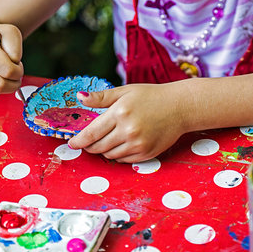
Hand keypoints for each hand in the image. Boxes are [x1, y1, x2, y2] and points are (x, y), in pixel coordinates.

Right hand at [0, 24, 23, 98]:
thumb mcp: (10, 33)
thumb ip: (16, 46)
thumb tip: (13, 63)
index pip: (8, 71)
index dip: (18, 70)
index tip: (16, 64)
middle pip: (0, 86)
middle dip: (13, 82)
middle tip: (13, 73)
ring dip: (6, 86)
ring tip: (4, 74)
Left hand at [68, 83, 186, 162]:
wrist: (180, 107)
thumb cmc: (152, 96)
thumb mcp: (126, 91)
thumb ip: (102, 97)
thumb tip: (80, 98)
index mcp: (120, 113)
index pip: (91, 133)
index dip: (79, 140)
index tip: (72, 143)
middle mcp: (128, 131)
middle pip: (98, 146)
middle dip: (89, 146)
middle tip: (87, 143)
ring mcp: (138, 144)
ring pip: (110, 155)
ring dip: (104, 150)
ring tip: (106, 142)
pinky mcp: (146, 153)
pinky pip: (123, 160)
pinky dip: (117, 155)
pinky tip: (120, 145)